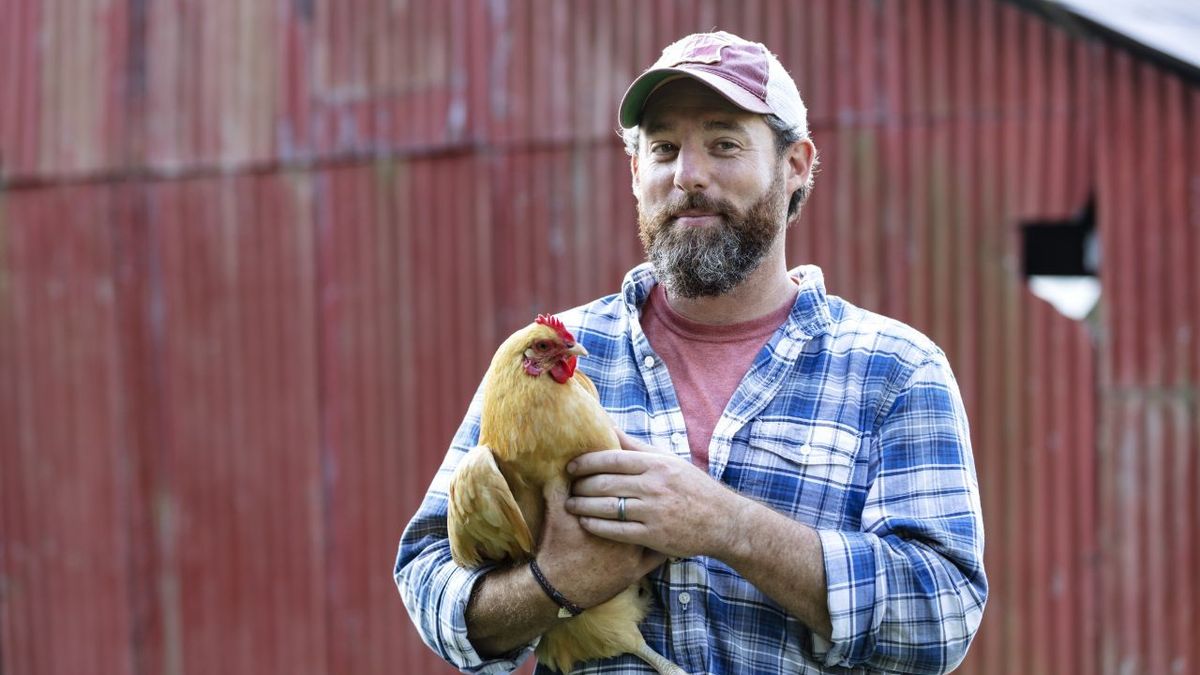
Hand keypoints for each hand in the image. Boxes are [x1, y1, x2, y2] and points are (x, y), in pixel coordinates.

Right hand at [535, 476, 664, 608]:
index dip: (631, 477)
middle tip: (650, 487)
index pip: (629, 486)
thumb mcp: (555, 515)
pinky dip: (661, 546)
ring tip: (660, 506)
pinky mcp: (636, 571)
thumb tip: (555, 471)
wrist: (557, 587)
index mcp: (611, 512)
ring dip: (658, 517)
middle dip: (650, 495)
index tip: (633, 472)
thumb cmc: (556, 548)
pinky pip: (657, 556)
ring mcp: (634, 553)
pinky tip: (662, 536)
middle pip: (647, 506)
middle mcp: (628, 531)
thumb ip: (558, 490)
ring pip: (656, 529)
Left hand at [565, 427, 746, 559]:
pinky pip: (616, 530)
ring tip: (570, 504)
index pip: (612, 459)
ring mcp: (653, 512)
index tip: (571, 466)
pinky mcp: (653, 535)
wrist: (723, 521)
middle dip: (580, 485)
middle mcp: (654, 486)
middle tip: (568, 486)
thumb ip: (636, 446)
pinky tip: (586, 522)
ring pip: (607, 507)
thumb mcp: (668, 460)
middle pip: (605, 483)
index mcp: (656, 464)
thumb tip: (608, 425)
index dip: (586, 462)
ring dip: (582, 506)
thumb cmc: (692, 487)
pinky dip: (596, 526)